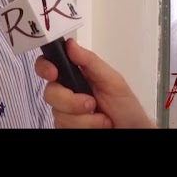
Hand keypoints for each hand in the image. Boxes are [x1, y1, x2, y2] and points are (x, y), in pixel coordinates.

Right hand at [35, 38, 155, 128]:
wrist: (131, 131)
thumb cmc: (126, 109)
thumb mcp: (112, 80)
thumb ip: (90, 61)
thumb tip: (70, 44)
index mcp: (75, 75)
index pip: (49, 65)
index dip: (45, 67)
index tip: (53, 73)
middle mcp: (67, 92)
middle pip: (49, 92)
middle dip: (70, 100)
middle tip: (90, 103)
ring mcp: (65, 112)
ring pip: (58, 112)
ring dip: (83, 117)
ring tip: (101, 118)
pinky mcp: (66, 127)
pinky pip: (64, 126)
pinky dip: (84, 126)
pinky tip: (96, 125)